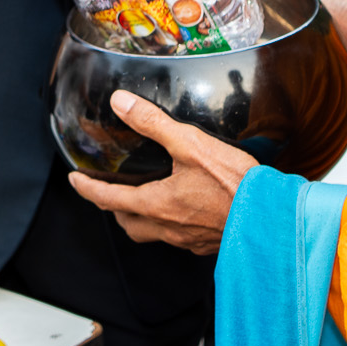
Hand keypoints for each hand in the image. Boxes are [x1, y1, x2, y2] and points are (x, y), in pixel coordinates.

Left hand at [67, 91, 256, 254]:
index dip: (87, 189)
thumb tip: (120, 103)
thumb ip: (152, 123)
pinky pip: (179, 236)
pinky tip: (183, 207)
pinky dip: (170, 222)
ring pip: (153, 233)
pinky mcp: (208, 242)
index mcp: (156, 204)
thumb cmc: (234, 183)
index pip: (108, 199)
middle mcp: (168, 227)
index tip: (75, 181)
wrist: (271, 217)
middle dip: (114, 208)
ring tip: (144, 198)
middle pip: (128, 223)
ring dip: (141, 218)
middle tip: (109, 190)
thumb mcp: (189, 143)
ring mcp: (189, 239)